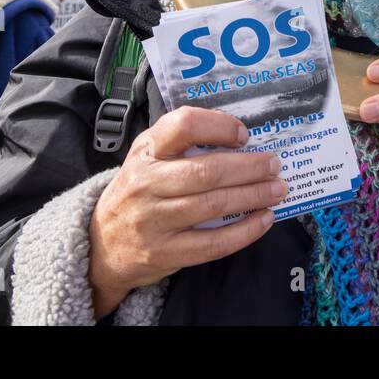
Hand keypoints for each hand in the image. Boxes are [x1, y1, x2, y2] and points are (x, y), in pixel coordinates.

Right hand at [87, 106, 288, 318]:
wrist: (101, 245)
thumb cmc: (137, 192)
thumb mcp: (147, 158)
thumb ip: (181, 143)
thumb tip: (238, 135)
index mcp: (146, 151)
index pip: (183, 126)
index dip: (219, 127)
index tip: (244, 135)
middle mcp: (147, 184)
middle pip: (207, 171)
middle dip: (250, 168)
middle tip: (275, 165)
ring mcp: (154, 220)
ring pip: (214, 205)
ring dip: (254, 196)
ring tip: (277, 189)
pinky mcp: (165, 252)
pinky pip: (213, 243)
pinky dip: (245, 231)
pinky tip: (264, 219)